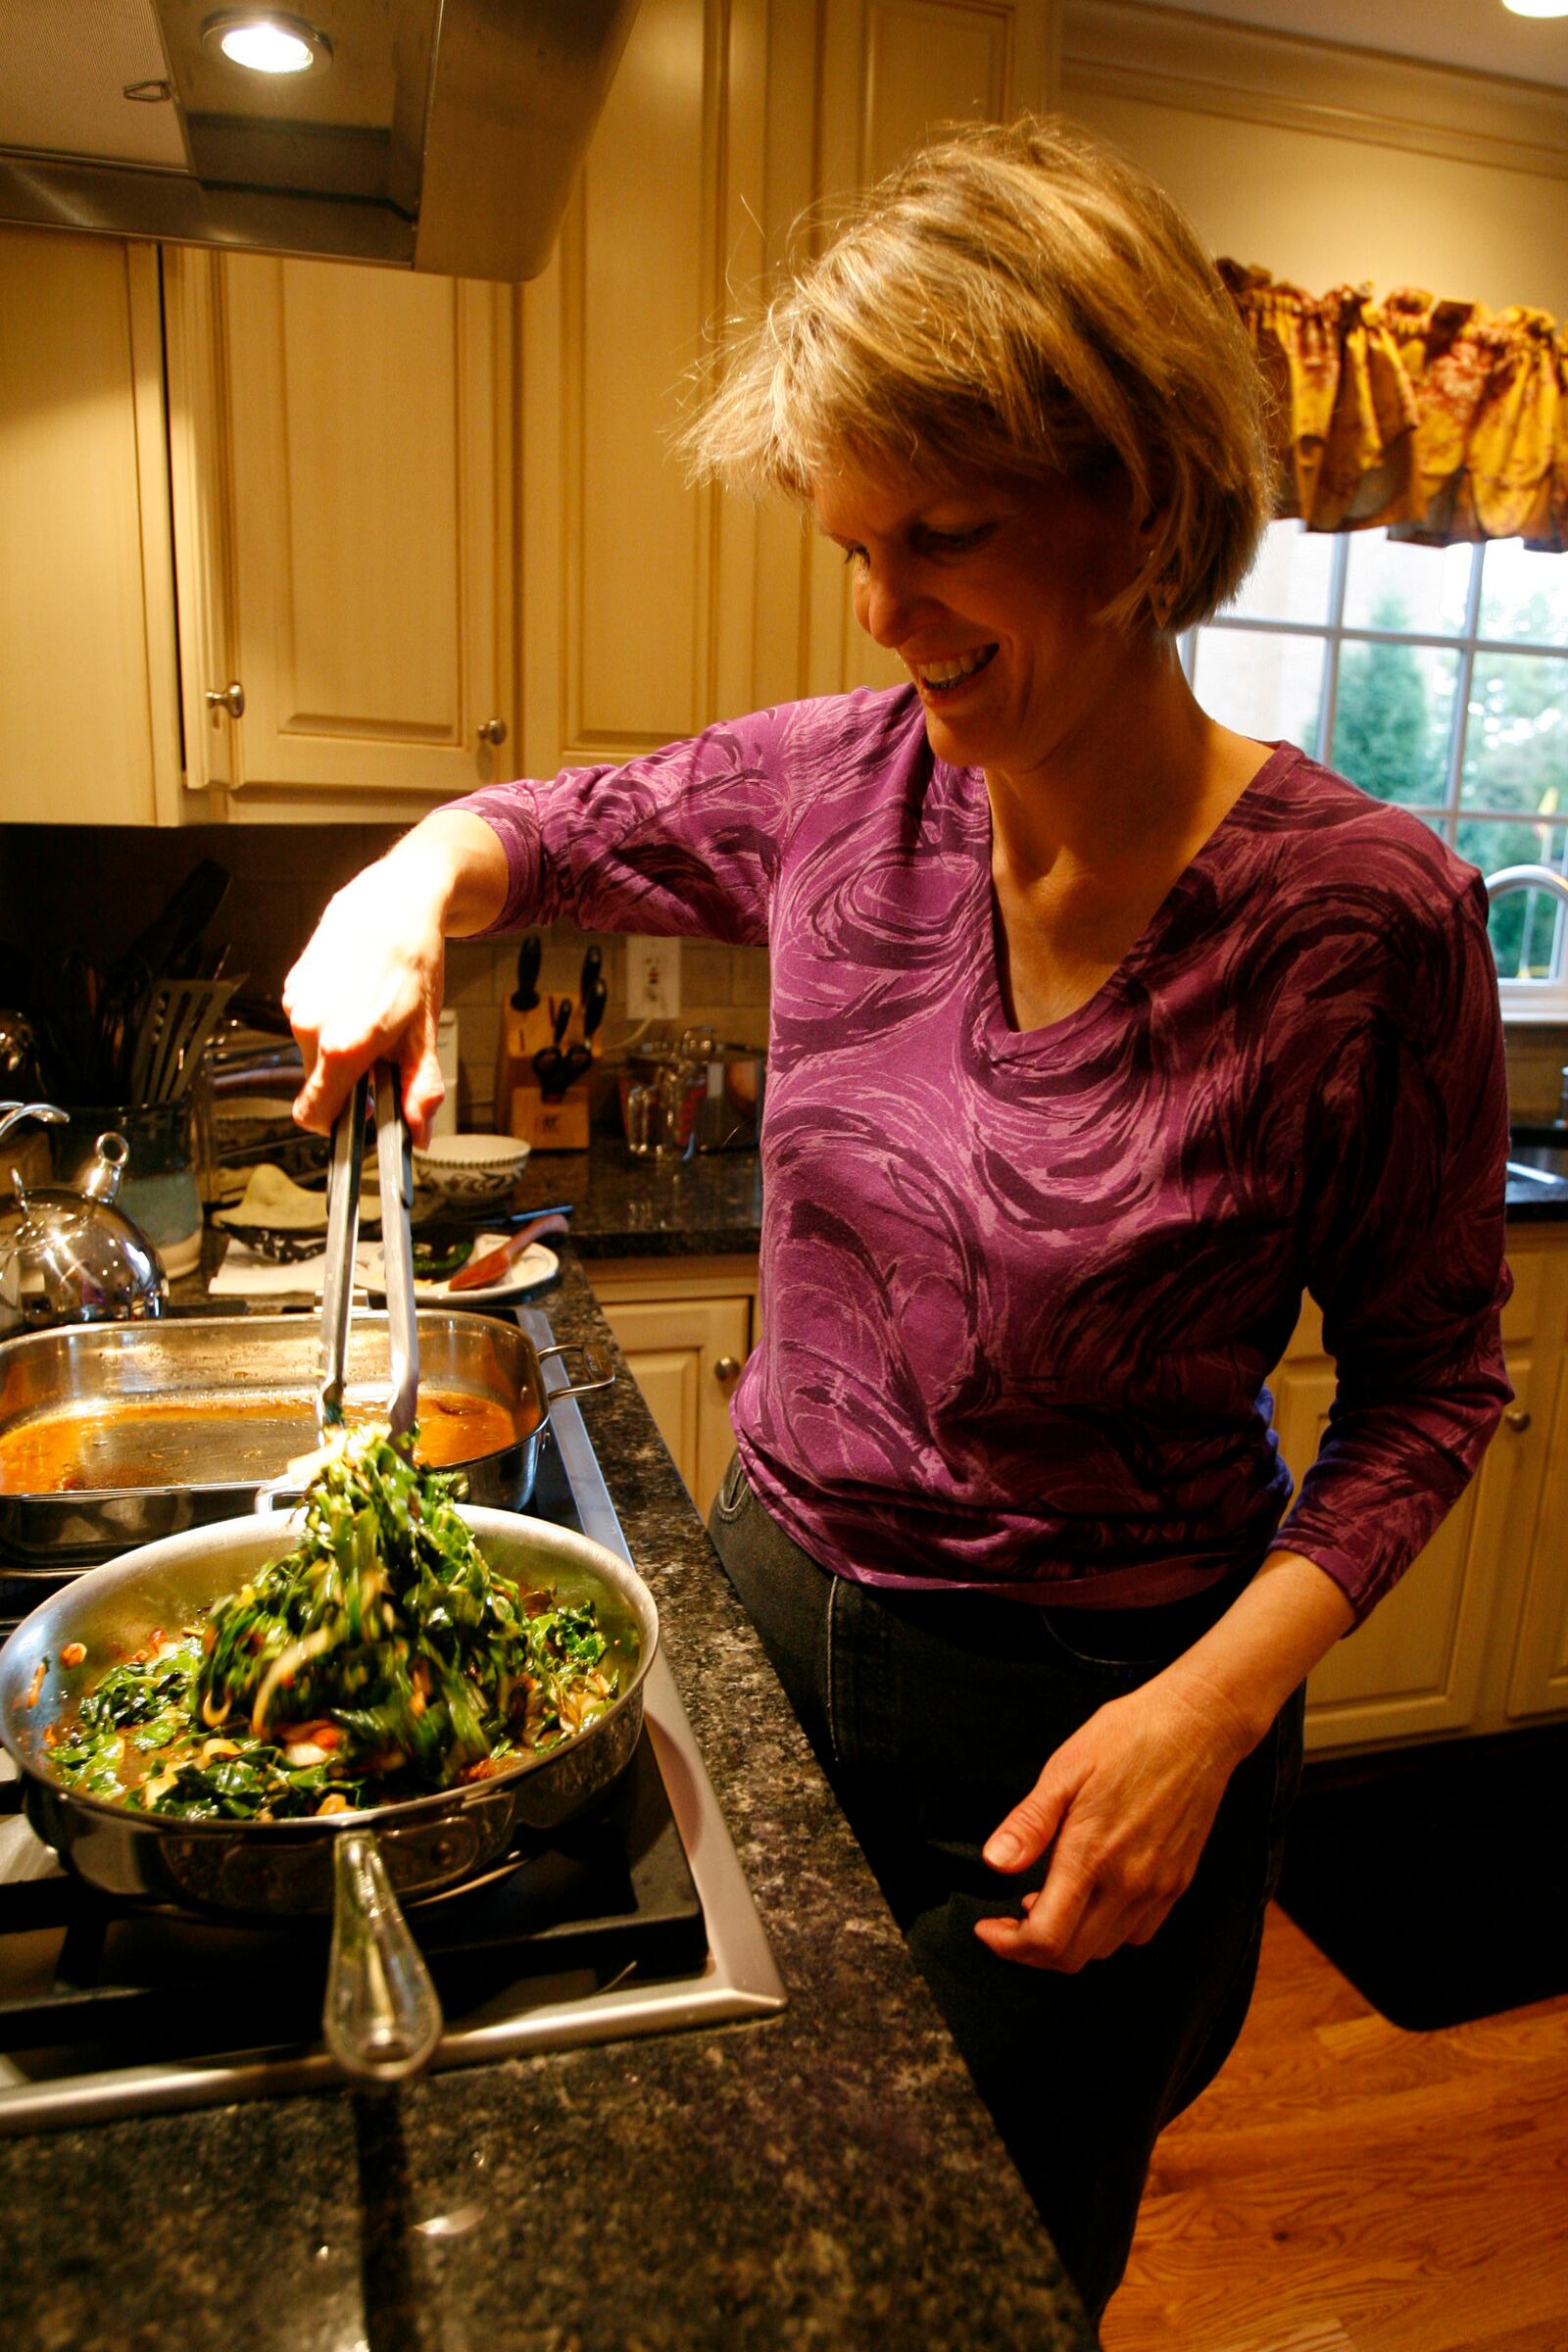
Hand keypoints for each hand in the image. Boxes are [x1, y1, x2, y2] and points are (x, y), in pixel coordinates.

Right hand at [283, 855, 449, 1143]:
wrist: (392, 902)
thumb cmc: (412, 962)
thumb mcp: (425, 1032)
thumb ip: (420, 1087)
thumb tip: (418, 1130)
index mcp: (342, 1046)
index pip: (313, 1115)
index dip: (335, 1125)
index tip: (357, 1117)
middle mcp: (310, 1027)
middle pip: (319, 1081)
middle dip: (348, 1078)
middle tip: (382, 1051)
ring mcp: (297, 1004)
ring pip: (313, 1051)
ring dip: (337, 1046)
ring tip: (371, 1014)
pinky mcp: (292, 985)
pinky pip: (307, 1021)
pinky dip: (329, 1020)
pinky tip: (355, 994)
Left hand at [974, 1674, 1251, 1972]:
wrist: (1198, 1726)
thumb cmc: (1127, 1737)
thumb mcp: (1065, 1769)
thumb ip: (1030, 1823)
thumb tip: (995, 1862)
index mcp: (1091, 1854)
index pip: (1047, 1938)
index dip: (1009, 1947)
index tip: (988, 1929)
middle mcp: (1129, 1882)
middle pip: (1074, 1956)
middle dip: (1032, 1950)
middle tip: (1010, 1920)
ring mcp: (1159, 1887)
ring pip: (1106, 1948)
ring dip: (1070, 1941)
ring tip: (1049, 1901)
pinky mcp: (1179, 1883)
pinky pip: (1139, 1932)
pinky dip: (1107, 1931)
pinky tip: (1093, 1897)